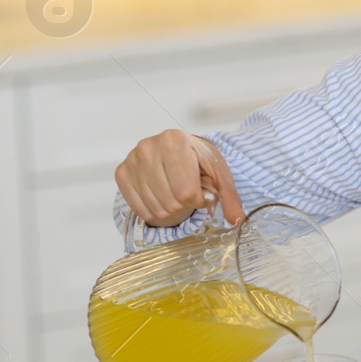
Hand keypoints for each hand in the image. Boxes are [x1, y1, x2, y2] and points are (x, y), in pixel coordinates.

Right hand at [116, 129, 242, 226]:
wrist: (178, 150)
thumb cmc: (199, 162)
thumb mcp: (220, 176)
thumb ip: (230, 198)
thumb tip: (238, 220)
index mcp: (175, 141)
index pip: (185, 191)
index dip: (198, 200)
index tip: (201, 192)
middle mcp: (149, 147)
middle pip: (170, 202)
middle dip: (184, 205)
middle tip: (187, 193)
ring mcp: (132, 160)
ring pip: (155, 208)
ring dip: (170, 210)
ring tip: (175, 193)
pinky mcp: (122, 173)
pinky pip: (139, 209)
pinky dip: (154, 210)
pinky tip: (161, 197)